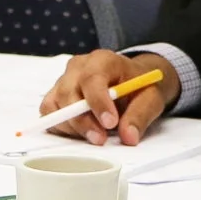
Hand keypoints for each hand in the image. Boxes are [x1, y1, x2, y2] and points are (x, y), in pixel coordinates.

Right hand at [38, 50, 173, 144]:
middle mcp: (78, 67)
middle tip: (100, 139)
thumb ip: (140, 116)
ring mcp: (63, 81)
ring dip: (72, 126)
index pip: (92, 78)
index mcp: (102, 60)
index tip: (110, 123)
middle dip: (83, 121)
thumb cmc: (139, 86)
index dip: (98, 102)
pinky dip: (61, 126)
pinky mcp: (55, 96)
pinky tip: (82, 132)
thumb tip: (129, 136)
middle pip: (68, 93)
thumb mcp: (151, 98)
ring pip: (55, 105)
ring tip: (95, 135)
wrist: (131, 81)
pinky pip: (49, 112)